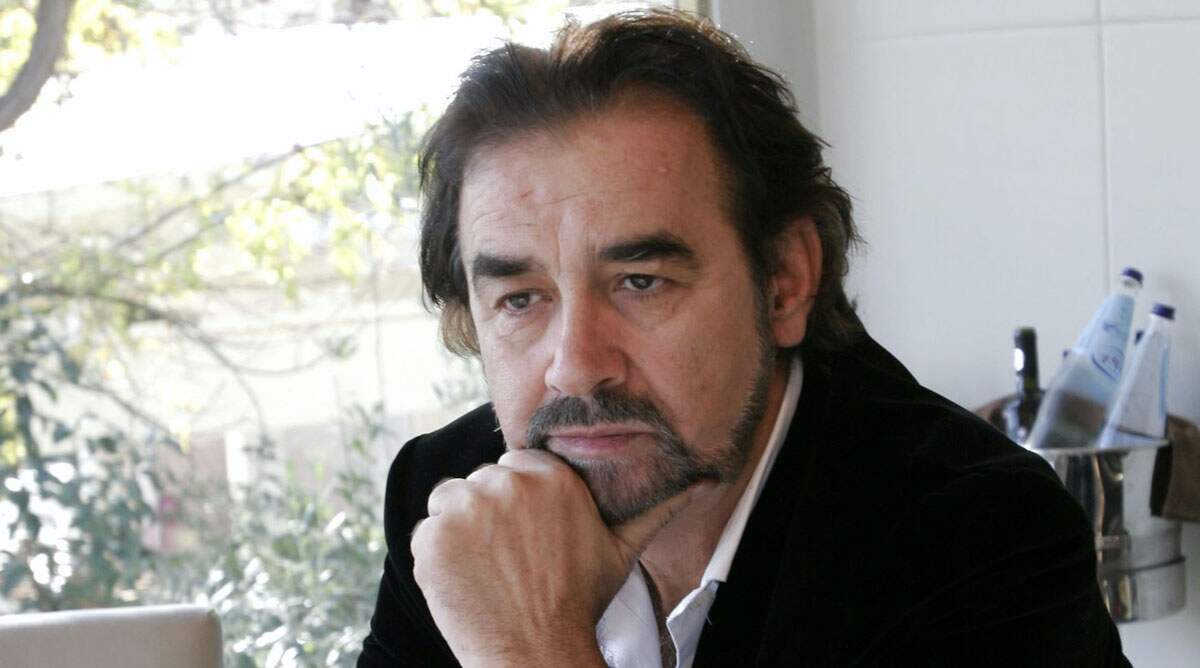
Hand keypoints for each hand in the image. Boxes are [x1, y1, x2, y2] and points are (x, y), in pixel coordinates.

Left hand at [411, 448, 700, 666]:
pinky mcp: (433, 536)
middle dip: (488, 515)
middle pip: (481, 483)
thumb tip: (705, 479)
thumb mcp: (621, 548)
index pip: (514, 467)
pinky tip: (466, 581)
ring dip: (460, 529)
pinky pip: (426, 532)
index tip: (525, 537)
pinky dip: (438, 556)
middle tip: (508, 559)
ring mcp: (465, 507)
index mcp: (548, 476)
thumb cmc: (580, 601)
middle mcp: (506, 482)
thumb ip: (654, 507)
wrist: (537, 652)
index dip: (518, 504)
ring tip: (486, 568)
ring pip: (450, 501)